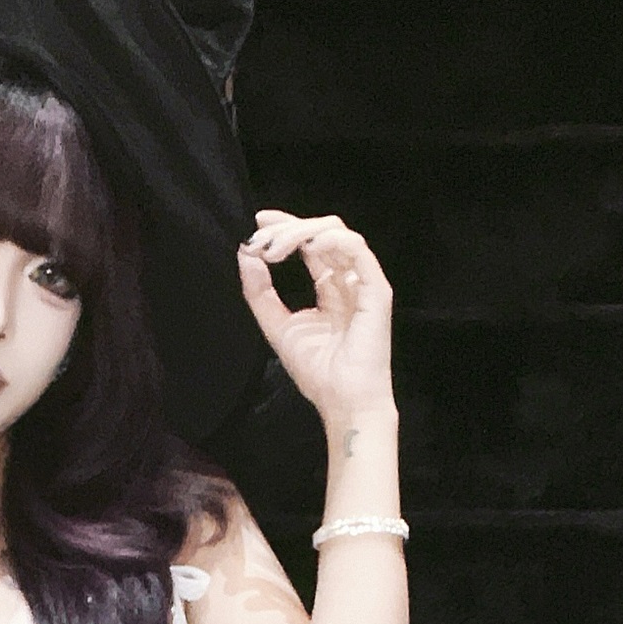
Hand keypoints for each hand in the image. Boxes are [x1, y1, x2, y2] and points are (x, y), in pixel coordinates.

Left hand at [236, 209, 394, 431]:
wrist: (342, 401)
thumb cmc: (316, 372)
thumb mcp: (276, 325)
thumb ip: (260, 292)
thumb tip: (246, 255)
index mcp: (329, 287)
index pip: (309, 243)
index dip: (285, 226)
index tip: (258, 222)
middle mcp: (347, 280)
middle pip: (321, 231)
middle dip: (288, 228)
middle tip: (262, 239)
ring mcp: (363, 282)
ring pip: (337, 234)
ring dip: (302, 233)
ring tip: (276, 249)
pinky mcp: (376, 289)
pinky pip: (357, 250)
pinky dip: (331, 240)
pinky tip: (308, 248)